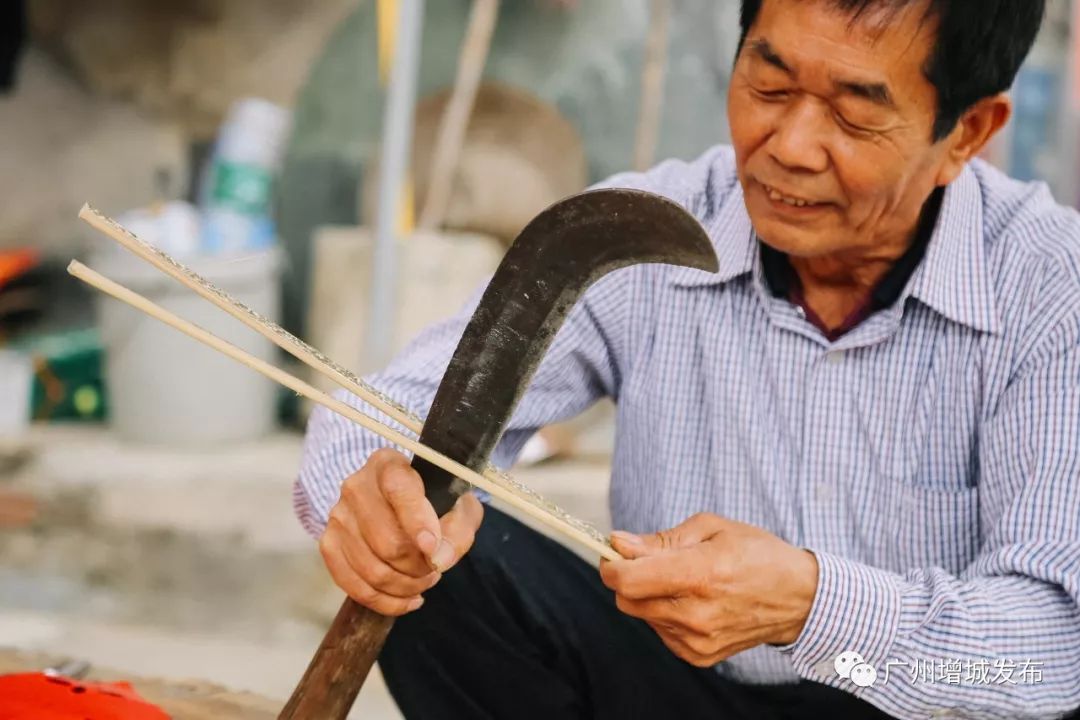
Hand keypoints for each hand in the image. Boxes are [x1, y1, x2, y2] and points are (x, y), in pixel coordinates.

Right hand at [319, 448, 483, 615]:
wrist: (401, 502)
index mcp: (389, 464)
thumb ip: (459, 529)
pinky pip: (353, 586)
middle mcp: (356, 486)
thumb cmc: (436, 502)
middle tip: (435, 568)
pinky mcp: (329, 544)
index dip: (416, 522)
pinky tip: (408, 600)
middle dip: (419, 567)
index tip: (432, 547)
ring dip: (406, 586)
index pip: (399, 491)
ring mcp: (338, 516)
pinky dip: (385, 602)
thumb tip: (439, 559)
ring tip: (424, 581)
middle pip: (387, 542)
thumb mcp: (459, 506)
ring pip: (372, 569)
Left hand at [599, 513, 818, 667]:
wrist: (797, 597)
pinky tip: (693, 600)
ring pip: (643, 615)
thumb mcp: (711, 528)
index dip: (611, 565)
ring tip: (684, 580)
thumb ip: (660, 540)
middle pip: (627, 600)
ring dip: (650, 595)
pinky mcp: (700, 655)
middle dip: (628, 578)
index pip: (628, 580)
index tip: (613, 552)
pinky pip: (661, 631)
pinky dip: (666, 613)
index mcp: (699, 575)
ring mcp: (698, 639)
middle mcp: (696, 614)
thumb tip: (619, 543)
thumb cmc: (756, 554)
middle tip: (649, 561)